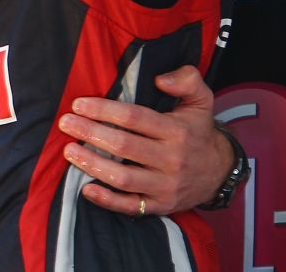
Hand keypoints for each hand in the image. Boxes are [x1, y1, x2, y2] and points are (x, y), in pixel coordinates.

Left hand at [57, 66, 232, 215]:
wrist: (219, 172)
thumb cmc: (198, 132)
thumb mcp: (201, 101)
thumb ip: (187, 80)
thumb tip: (160, 79)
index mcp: (177, 131)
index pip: (134, 118)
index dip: (104, 110)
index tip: (79, 104)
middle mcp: (172, 159)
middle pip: (124, 146)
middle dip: (90, 133)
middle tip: (65, 123)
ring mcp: (166, 186)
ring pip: (123, 178)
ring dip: (92, 164)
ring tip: (69, 151)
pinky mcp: (160, 205)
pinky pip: (131, 206)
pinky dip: (107, 201)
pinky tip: (86, 189)